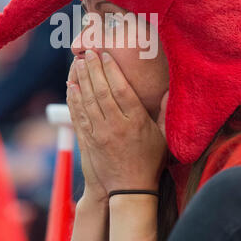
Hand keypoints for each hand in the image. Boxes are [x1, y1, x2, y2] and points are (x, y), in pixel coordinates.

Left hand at [67, 50, 167, 193]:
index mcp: (136, 122)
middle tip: (88, 51)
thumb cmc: (148, 160)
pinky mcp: (89, 141)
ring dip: (82, 79)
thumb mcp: (163, 137)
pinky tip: (72, 85)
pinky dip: (74, 99)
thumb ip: (166, 113)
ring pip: (88, 100)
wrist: (128, 189)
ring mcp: (100, 134)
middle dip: (94, 68)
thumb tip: (169, 90)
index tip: (105, 54)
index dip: (112, 70)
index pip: (122, 89)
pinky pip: (79, 116)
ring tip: (78, 62)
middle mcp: (116, 126)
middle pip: (102, 91)